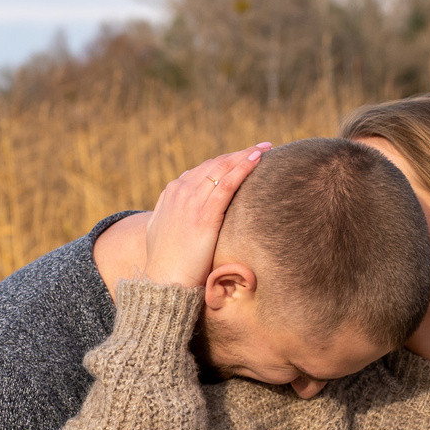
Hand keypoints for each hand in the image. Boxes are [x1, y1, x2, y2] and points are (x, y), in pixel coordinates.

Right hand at [141, 144, 270, 290]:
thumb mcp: (164, 231)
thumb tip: (186, 216)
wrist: (163, 281)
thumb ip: (176, 216)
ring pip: (223, 169)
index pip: (204, 169)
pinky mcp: (204, 214)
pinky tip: (258, 160)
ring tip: (266, 148)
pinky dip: (243, 168)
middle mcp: (180, 191)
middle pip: (216, 164)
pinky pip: (227, 184)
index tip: (243, 157)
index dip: (226, 161)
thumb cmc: (167, 263)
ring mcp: (191, 201)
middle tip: (263, 147)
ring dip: (246, 155)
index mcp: (172, 192)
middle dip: (240, 153)